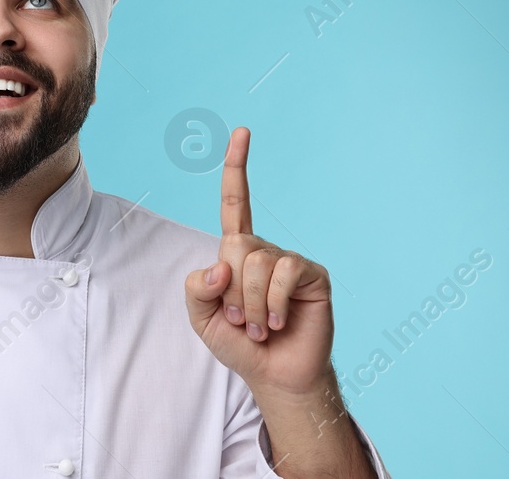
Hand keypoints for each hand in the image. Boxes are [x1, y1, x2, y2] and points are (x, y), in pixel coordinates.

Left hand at [184, 127, 334, 396]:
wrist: (276, 376)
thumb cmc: (241, 345)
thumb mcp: (202, 318)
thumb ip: (196, 289)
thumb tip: (220, 262)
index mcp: (238, 253)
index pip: (235, 202)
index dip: (236, 167)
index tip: (242, 132)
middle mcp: (264, 249)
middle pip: (236, 244)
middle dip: (232, 290)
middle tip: (243, 320)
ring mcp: (290, 261)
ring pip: (256, 261)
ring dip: (251, 303)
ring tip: (262, 326)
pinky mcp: (312, 275)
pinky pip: (284, 272)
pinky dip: (273, 302)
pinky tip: (279, 321)